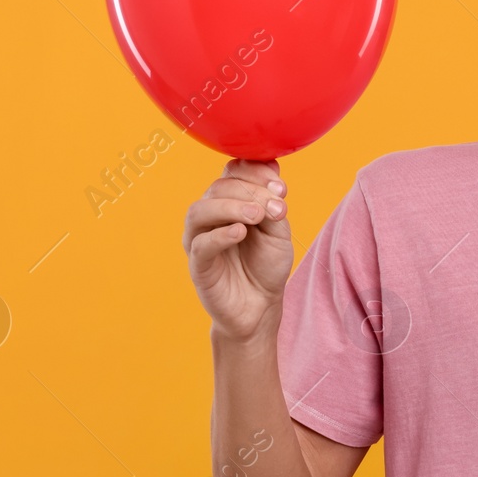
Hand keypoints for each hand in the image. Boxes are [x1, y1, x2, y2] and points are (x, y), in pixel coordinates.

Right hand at [184, 158, 293, 341]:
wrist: (261, 305)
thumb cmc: (266, 264)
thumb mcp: (279, 231)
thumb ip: (273, 204)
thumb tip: (272, 174)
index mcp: (229, 201)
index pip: (233, 171)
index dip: (255, 172)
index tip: (280, 187)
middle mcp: (210, 215)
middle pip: (219, 187)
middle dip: (250, 191)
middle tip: (276, 206)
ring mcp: (199, 239)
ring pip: (201, 210)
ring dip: (231, 207)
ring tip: (257, 215)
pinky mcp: (198, 264)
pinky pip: (200, 244)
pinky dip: (220, 234)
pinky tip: (240, 232)